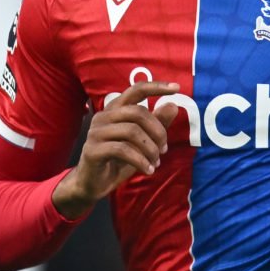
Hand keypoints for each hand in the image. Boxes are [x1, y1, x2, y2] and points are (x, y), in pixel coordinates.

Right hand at [53, 81, 180, 217]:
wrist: (93, 183)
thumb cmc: (118, 160)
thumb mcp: (142, 142)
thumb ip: (156, 124)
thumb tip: (173, 106)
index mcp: (115, 110)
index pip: (136, 90)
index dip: (156, 87)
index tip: (177, 88)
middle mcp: (103, 116)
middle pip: (137, 112)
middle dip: (158, 131)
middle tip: (164, 149)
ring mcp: (95, 132)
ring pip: (132, 131)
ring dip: (150, 149)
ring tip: (156, 162)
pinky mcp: (92, 150)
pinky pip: (122, 150)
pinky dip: (141, 161)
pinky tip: (148, 170)